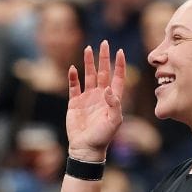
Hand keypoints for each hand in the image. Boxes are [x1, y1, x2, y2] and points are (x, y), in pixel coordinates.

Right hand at [65, 42, 125, 161]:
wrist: (86, 148)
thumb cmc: (103, 137)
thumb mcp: (114, 121)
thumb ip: (114, 104)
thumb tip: (108, 88)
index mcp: (113, 100)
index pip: (118, 78)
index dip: (119, 65)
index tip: (119, 51)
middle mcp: (101, 96)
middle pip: (103, 73)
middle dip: (104, 58)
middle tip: (104, 43)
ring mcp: (88, 98)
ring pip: (89, 76)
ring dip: (88, 63)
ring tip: (88, 49)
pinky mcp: (75, 103)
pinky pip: (74, 87)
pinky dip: (73, 77)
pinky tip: (72, 68)